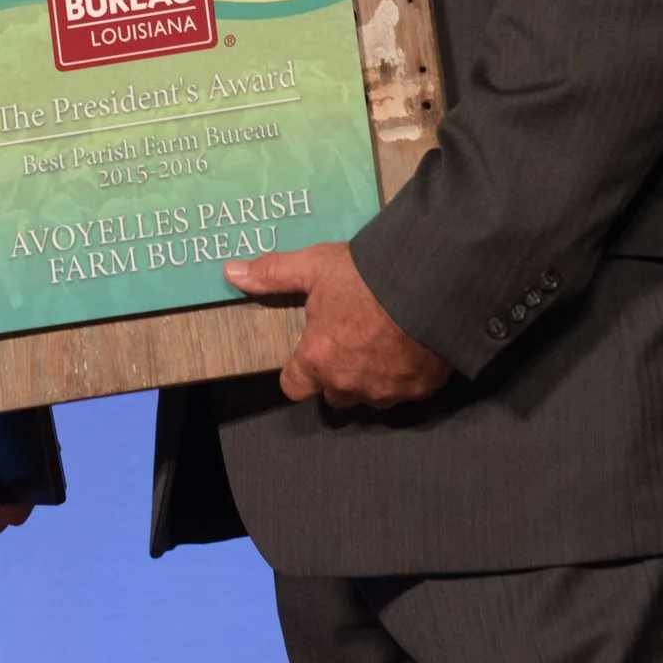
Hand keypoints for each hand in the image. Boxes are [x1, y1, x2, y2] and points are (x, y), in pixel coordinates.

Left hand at [225, 242, 451, 409]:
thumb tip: (231, 272)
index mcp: (317, 361)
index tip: (310, 350)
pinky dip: (406, 373)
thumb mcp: (315, 267)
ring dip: (373, 376)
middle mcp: (349, 385)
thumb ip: (273, 274)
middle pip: (334, 394)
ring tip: (384, 339)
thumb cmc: (367, 276)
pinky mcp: (421, 389)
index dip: (299, 370)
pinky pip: (407, 389)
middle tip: (351, 337)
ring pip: (372, 395)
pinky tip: (412, 344)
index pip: (293, 386)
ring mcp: (387, 391)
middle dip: (339, 372)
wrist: (432, 283)